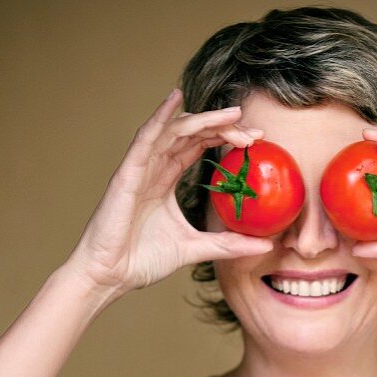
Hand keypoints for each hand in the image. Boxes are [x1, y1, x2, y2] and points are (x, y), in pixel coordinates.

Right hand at [67, 89, 272, 295]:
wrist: (110, 276)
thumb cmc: (142, 260)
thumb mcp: (196, 248)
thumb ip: (228, 244)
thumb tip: (266, 244)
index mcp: (166, 180)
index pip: (198, 147)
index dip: (225, 138)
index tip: (255, 140)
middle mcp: (153, 168)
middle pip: (191, 134)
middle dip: (222, 127)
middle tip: (252, 130)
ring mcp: (140, 168)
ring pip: (173, 131)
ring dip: (203, 119)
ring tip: (232, 115)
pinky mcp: (127, 174)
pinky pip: (145, 139)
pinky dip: (160, 117)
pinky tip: (175, 100)